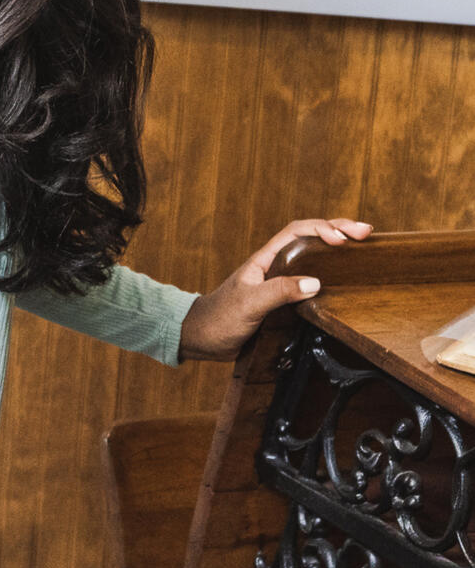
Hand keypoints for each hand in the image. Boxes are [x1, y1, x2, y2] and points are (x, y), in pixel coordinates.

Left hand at [178, 216, 372, 361]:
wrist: (202, 338)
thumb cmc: (219, 319)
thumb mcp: (249, 304)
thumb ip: (278, 292)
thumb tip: (316, 282)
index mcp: (264, 260)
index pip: (296, 233)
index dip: (322, 229)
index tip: (343, 238)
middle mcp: (274, 267)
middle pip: (309, 239)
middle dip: (337, 230)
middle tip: (366, 232)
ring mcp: (279, 283)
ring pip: (312, 258)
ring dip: (336, 249)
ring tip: (363, 245)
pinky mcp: (283, 301)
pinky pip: (310, 281)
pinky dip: (331, 274)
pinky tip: (345, 278)